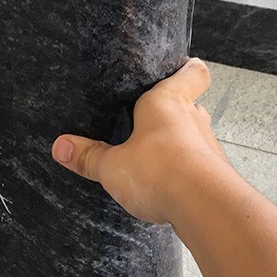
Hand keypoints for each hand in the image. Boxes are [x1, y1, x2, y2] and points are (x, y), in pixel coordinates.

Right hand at [51, 58, 228, 223]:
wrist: (205, 207)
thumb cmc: (159, 171)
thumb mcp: (113, 165)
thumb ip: (88, 156)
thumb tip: (60, 147)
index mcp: (168, 101)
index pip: (192, 73)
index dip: (188, 69)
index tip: (182, 68)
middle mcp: (193, 118)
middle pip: (192, 104)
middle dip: (176, 110)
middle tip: (154, 119)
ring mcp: (208, 146)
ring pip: (197, 135)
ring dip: (182, 143)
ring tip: (157, 157)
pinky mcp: (215, 174)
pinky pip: (200, 165)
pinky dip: (188, 171)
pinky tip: (170, 186)